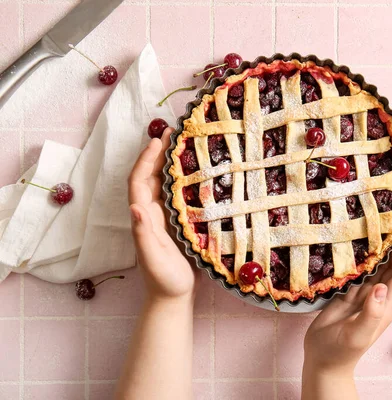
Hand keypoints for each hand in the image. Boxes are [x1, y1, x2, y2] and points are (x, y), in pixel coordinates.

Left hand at [128, 128, 195, 299]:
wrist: (172, 297)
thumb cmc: (164, 280)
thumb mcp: (153, 259)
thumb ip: (143, 235)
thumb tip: (135, 206)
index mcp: (143, 218)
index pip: (139, 182)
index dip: (146, 160)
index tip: (158, 140)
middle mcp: (150, 213)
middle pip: (150, 176)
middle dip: (157, 153)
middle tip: (173, 132)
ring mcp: (163, 217)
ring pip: (163, 182)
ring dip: (169, 162)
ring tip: (184, 143)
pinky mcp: (176, 222)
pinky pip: (176, 194)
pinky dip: (182, 178)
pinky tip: (196, 171)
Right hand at [304, 230, 391, 374]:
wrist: (323, 361)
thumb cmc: (342, 352)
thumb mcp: (358, 335)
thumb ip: (371, 313)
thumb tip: (381, 287)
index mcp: (386, 307)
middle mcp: (378, 297)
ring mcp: (363, 295)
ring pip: (376, 266)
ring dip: (379, 248)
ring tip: (378, 225)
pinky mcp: (348, 293)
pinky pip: (358, 271)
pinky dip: (360, 256)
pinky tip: (356, 243)